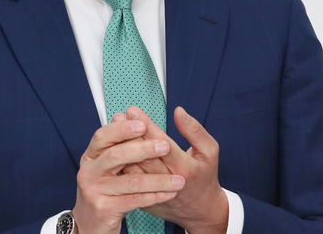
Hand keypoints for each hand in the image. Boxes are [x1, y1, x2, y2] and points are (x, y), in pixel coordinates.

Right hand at [72, 118, 185, 233]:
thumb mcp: (105, 168)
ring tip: (179, 179)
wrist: (89, 225)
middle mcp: (89, 171)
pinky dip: (154, 196)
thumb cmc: (103, 192)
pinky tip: (169, 193)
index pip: (103, 136)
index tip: (143, 124)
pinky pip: (134, 200)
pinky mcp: (103, 209)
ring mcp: (94, 191)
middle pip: (115, 155)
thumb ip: (118, 148)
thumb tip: (137, 121)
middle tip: (165, 146)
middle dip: (143, 149)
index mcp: (91, 156)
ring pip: (130, 181)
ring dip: (158, 180)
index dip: (123, 129)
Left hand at [125, 106, 228, 233]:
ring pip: (133, 169)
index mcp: (184, 168)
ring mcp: (154, 193)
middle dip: (129, 134)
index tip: (133, 111)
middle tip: (119, 117)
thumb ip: (195, 130)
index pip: (162, 144)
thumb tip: (178, 111)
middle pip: (144, 156)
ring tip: (113, 130)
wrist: (199, 210)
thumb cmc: (204, 176)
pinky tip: (113, 149)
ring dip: (121, 148)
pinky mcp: (144, 200)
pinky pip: (129, 181)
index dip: (146, 126)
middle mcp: (168, 182)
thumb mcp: (209, 151)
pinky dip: (120, 165)